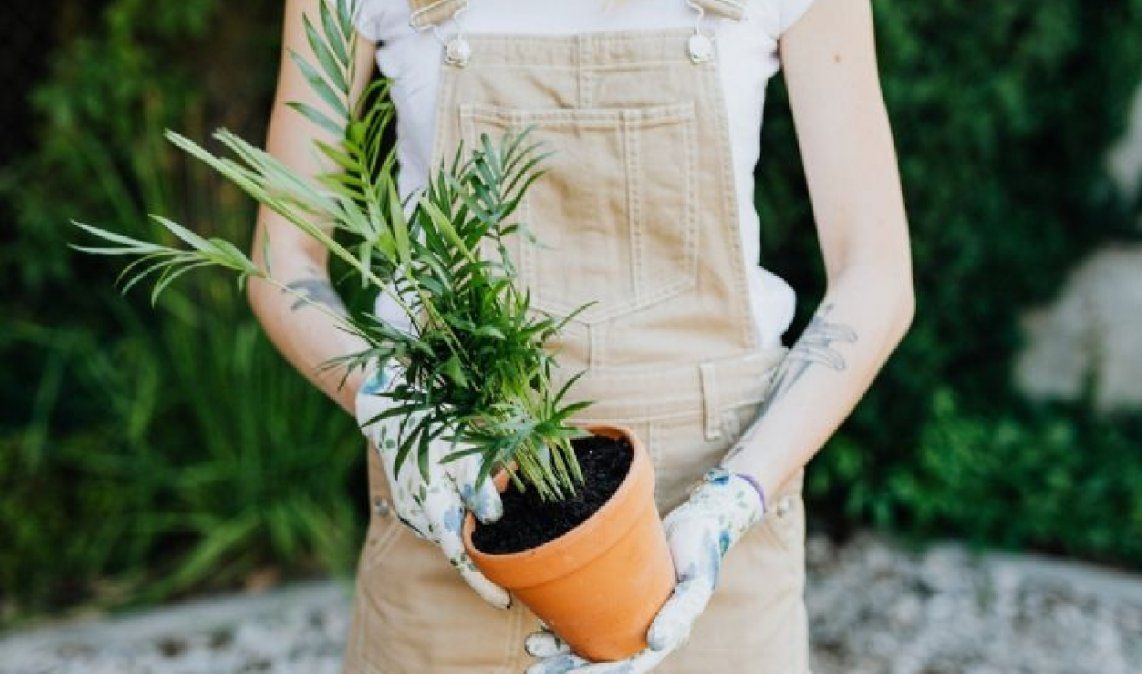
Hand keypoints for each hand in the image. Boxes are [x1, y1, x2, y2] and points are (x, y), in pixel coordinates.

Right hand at [354, 356, 510, 608]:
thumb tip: (493, 517)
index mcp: (433, 510)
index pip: (462, 560)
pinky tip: (454, 478)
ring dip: (467, 513)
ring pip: (451, 525)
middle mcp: (420, 519)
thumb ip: (479, 487)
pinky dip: (454, 506)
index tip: (504, 602)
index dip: (483, 585)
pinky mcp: (409, 505)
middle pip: (461, 540)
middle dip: (483, 533)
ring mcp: (411, 513)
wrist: (392, 410)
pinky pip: (439, 515)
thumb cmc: (433, 428)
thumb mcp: (463, 452)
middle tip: (502, 499)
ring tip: (471, 474)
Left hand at [522, 467, 764, 672]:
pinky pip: (586, 610)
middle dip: (566, 667)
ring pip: (589, 638)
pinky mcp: (615, 591)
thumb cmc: (700, 550)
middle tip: (535, 669)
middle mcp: (641, 629)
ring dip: (560, 647)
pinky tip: (542, 615)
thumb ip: (679, 613)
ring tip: (533, 645)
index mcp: (662, 636)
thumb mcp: (696, 582)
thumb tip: (656, 642)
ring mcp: (626, 611)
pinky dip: (565, 616)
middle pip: (599, 657)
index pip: (624, 668)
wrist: (699, 519)